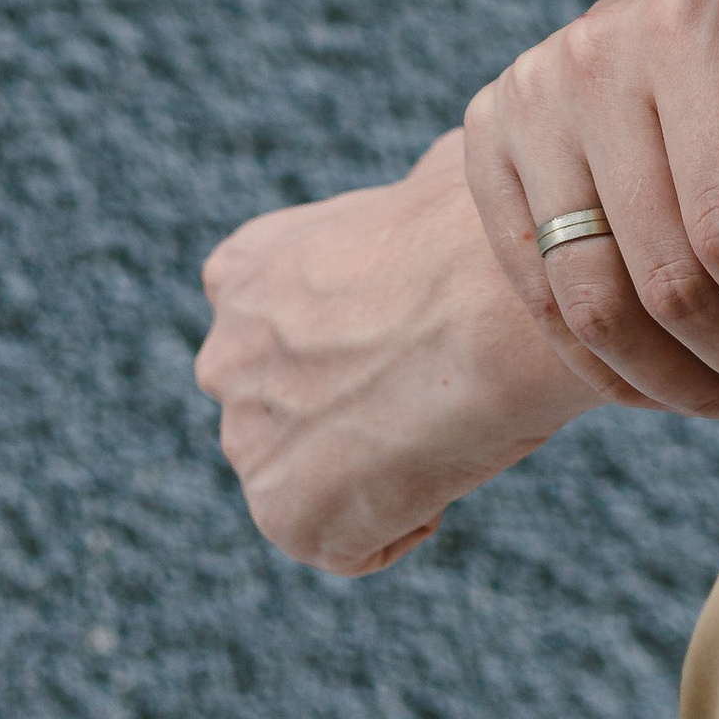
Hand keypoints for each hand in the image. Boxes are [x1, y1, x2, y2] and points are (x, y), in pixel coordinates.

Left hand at [196, 127, 596, 574]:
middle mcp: (225, 355)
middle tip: (430, 388)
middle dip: (338, 408)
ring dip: (367, 467)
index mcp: (244, 268)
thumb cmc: (483, 227)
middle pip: (276, 405)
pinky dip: (400, 522)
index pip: (262, 317)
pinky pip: (346, 541)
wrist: (492, 303)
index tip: (399, 332)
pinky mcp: (285, 517)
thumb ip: (400, 205)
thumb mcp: (427, 177)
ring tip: (447, 426)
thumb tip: (445, 180)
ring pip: (306, 476)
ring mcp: (248, 442)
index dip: (336, 334)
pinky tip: (446, 470)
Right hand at [461, 0, 718, 415]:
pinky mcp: (484, 153)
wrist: (676, 7)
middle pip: (669, 278)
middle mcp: (593, 59)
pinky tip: (682, 382)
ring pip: (595, 308)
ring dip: (678, 383)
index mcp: (691, 26)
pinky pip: (543, 303)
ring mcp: (526, 106)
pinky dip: (610, 367)